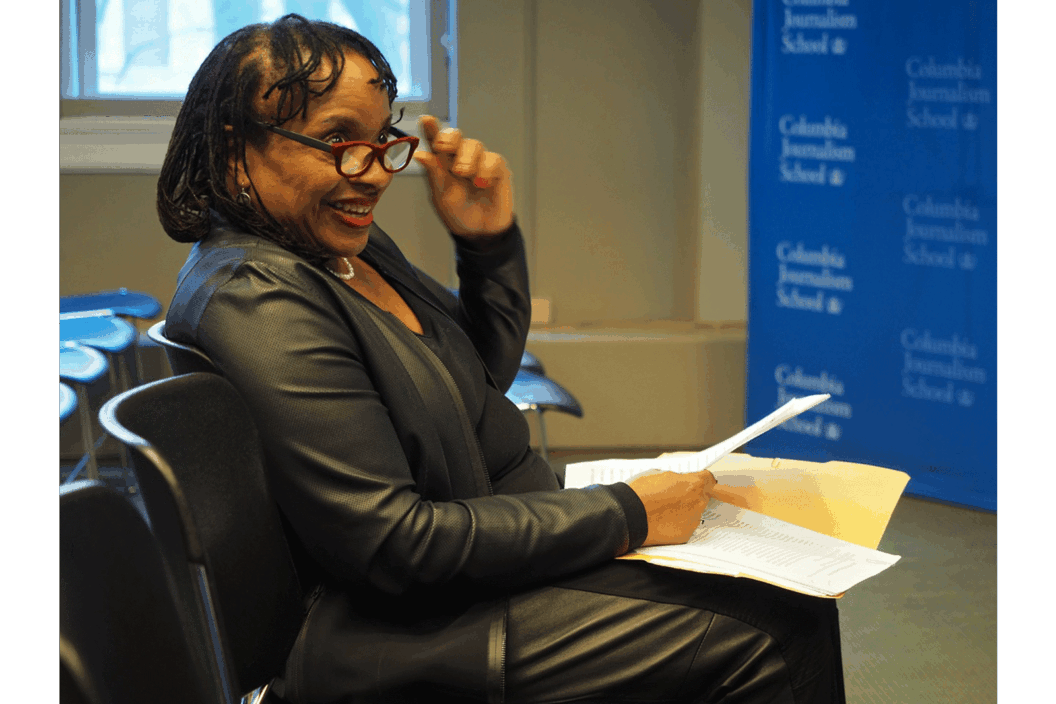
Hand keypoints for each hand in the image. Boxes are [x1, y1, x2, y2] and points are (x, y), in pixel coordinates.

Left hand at [412, 115, 514, 237]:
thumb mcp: (441, 195)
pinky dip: (486, 169)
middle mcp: (460, 157)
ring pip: (474, 145)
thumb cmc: (457, 212)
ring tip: (463, 174)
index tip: (426, 119)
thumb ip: (433, 174)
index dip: (431, 128)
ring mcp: (480, 161)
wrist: (479, 232)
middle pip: (455, 136)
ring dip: (467, 158)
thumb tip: (420, 154)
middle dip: (450, 139)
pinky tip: (482, 182)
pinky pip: (493, 159)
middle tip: (443, 148)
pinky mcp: (497, 169)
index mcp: (442, 162)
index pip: (435, 141)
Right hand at [627, 469, 716, 546]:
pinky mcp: (685, 535)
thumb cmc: (641, 492)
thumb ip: (676, 477)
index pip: (709, 479)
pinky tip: (663, 521)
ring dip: (684, 511)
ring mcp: (693, 520)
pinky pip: (685, 526)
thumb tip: (680, 480)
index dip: (701, 480)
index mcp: (694, 484)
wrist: (628, 515)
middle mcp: (698, 503)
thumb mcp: (659, 474)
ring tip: (664, 511)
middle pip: (701, 497)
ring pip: (693, 513)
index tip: (696, 482)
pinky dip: (677, 524)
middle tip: (673, 497)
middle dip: (690, 496)